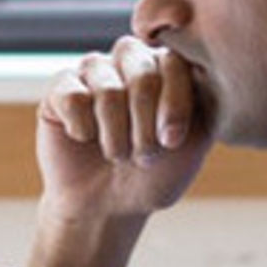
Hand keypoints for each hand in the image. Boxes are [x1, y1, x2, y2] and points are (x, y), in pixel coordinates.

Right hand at [27, 36, 212, 266]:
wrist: (107, 206)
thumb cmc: (155, 173)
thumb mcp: (193, 143)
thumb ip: (205, 102)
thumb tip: (205, 69)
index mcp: (167, 66)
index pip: (176, 62)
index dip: (174, 105)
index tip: (172, 141)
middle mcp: (131, 59)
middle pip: (143, 73)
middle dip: (145, 126)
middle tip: (144, 156)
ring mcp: (94, 69)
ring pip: (107, 91)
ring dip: (116, 136)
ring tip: (117, 155)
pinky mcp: (60, 86)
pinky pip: (73, 98)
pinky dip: (83, 129)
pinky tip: (85, 139)